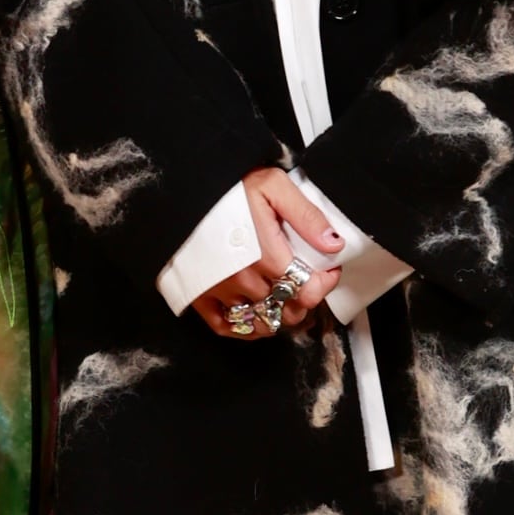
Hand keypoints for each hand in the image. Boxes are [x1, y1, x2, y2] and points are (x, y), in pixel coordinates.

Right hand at [191, 167, 344, 341]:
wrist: (180, 192)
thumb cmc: (227, 189)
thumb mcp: (273, 186)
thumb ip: (306, 215)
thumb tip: (333, 244)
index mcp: (267, 256)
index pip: (309, 292)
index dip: (325, 284)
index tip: (328, 270)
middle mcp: (244, 280)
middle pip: (289, 310)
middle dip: (304, 299)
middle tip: (305, 281)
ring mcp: (221, 292)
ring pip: (263, 323)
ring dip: (278, 315)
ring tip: (283, 298)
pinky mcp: (200, 297)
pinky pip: (227, 327)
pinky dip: (247, 328)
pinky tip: (257, 314)